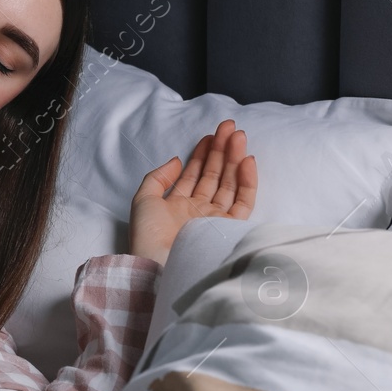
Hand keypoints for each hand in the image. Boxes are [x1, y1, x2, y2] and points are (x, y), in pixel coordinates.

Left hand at [128, 118, 256, 263]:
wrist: (159, 263)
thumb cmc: (148, 234)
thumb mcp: (143, 199)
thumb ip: (158, 177)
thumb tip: (177, 159)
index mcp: (179, 205)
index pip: (195, 174)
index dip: (203, 154)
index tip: (211, 134)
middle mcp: (199, 211)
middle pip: (215, 175)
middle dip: (222, 150)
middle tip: (230, 127)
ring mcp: (216, 219)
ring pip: (230, 184)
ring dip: (235, 159)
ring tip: (239, 136)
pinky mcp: (230, 229)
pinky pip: (244, 202)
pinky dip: (247, 181)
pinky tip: (247, 160)